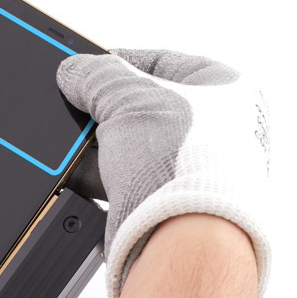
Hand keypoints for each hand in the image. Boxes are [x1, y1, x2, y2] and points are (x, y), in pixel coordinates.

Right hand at [56, 48, 270, 297]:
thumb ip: (95, 77)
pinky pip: (122, 179)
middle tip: (75, 108)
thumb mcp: (128, 99)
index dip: (116, 64)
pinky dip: (97, 176)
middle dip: (102, 110)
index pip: (160, 62)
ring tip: (71, 146)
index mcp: (226, 88)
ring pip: (127, 145)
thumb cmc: (185, 163)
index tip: (84, 70)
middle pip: (140, 106)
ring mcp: (190, 167)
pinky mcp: (164, 201)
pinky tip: (77, 174)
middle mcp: (214, 127)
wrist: (184, 235)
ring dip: (96, 146)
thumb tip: (74, 71)